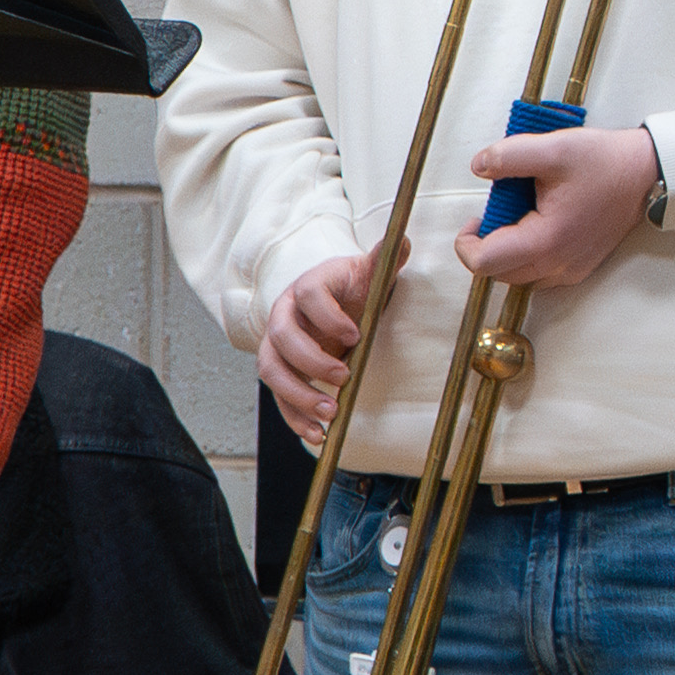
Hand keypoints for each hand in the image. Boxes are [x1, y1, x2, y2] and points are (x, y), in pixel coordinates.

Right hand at [261, 250, 378, 449]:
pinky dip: (295, 417)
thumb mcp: (368, 271)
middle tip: (344, 376)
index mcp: (307, 286)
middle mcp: (285, 314)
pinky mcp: (281, 372)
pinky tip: (318, 433)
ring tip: (330, 412)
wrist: (333, 302)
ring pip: (273, 370)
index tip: (355, 334)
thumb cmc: (350, 288)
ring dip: (299, 395)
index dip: (328, 315)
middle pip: (282, 336)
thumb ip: (384, 258)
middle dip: (311, 360)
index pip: (308, 295)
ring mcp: (277, 345)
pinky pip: (279, 397)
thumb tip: (401, 240)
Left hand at [454, 119, 653, 291]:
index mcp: (546, 241)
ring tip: (516, 217)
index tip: (475, 218)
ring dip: (506, 253)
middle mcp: (558, 264)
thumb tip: (479, 165)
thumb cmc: (605, 162)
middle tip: (494, 213)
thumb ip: (508, 156)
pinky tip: (536, 225)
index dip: (466, 243)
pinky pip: (540, 274)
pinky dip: (528, 256)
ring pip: (519, 277)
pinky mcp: (581, 266)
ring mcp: (571, 270)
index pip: (484, 264)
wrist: (647, 173)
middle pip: (499, 274)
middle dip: (486, 246)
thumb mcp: (553, 148)